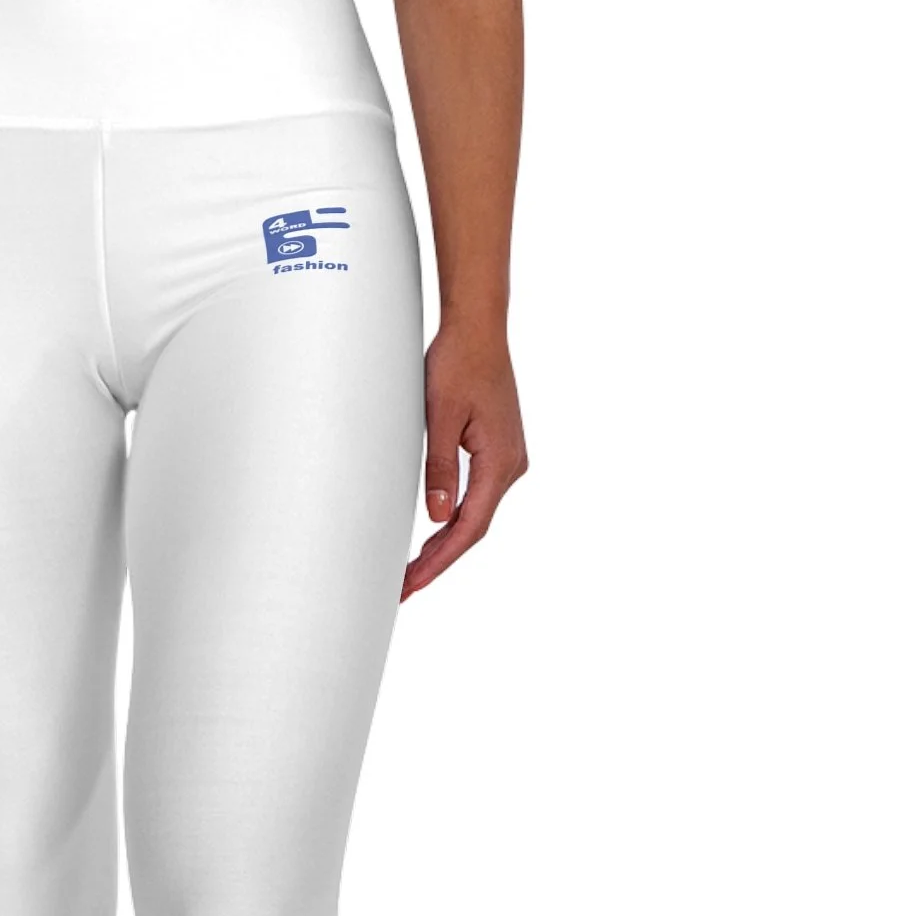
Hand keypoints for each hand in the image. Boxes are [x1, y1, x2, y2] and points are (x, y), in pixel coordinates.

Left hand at [404, 328, 527, 601]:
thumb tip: (439, 517)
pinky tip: (436, 532)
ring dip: (446, 542)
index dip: (440, 561)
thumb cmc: (458, 363)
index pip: (469, 528)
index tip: (414, 582)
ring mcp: (507, 459)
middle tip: (405, 586)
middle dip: (439, 560)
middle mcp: (511, 465)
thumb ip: (439, 469)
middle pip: (474, 528)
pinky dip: (456, 519)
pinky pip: (478, 496)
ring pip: (476, 514)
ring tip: (414, 569)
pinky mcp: (498, 450)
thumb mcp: (439, 418)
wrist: (478, 329)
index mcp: (500, 462)